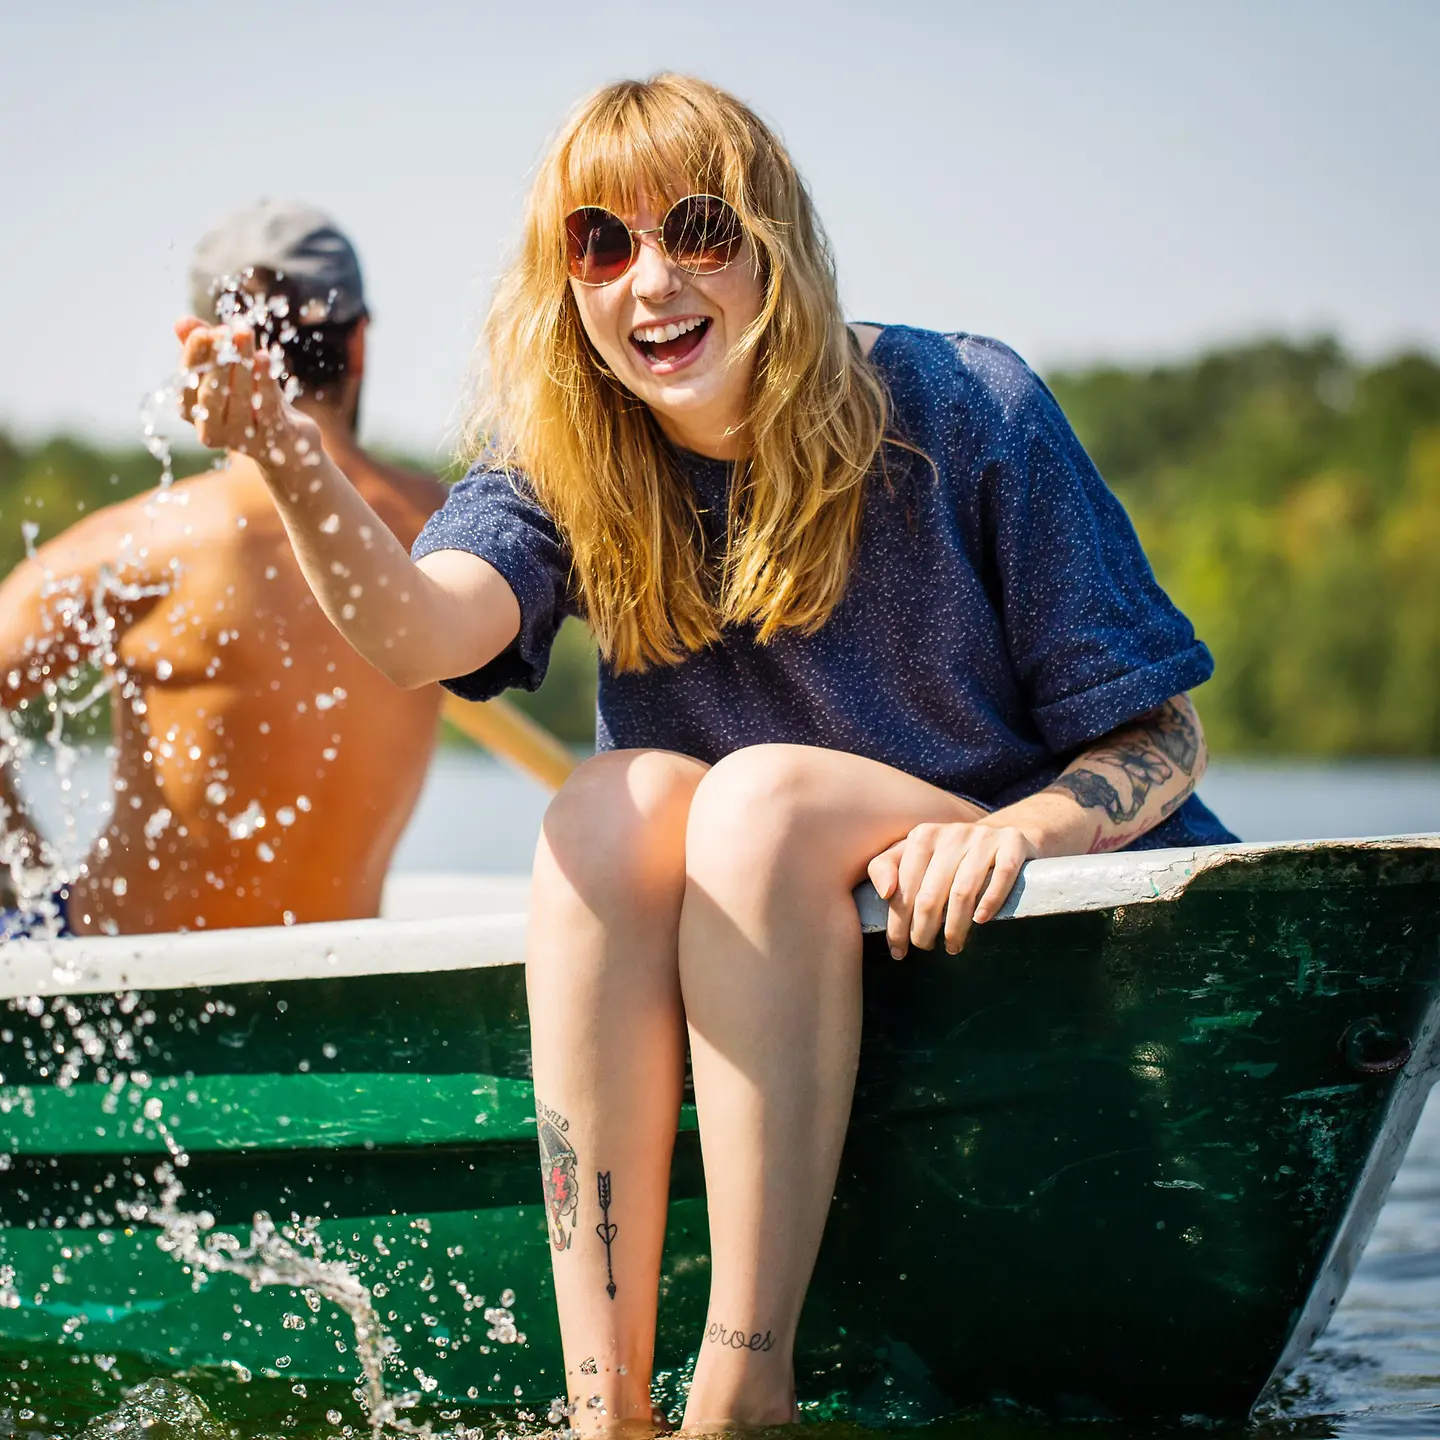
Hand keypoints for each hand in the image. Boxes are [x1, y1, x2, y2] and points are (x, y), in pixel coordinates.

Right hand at [174, 317, 305, 462]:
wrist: (286, 437)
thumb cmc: (250, 397)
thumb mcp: (226, 370)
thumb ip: (205, 347)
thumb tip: (181, 322)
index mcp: (194, 413)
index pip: (187, 384)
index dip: (193, 358)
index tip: (202, 332)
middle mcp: (212, 431)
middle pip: (211, 394)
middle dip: (216, 360)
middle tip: (223, 331)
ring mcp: (242, 439)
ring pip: (240, 398)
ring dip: (242, 363)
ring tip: (244, 333)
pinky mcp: (272, 438)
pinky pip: (267, 407)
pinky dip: (264, 381)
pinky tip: (264, 357)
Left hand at [866, 821, 1038, 957]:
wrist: (1003, 835)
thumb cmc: (949, 855)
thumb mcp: (913, 855)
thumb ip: (884, 867)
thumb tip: (884, 892)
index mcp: (923, 836)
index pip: (904, 887)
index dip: (898, 923)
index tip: (898, 950)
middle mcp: (952, 833)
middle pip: (931, 894)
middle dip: (923, 929)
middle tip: (925, 948)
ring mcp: (984, 838)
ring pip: (963, 891)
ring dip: (955, 926)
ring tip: (952, 946)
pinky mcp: (1013, 843)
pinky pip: (1001, 876)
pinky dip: (990, 902)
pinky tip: (981, 921)